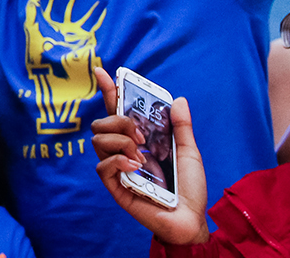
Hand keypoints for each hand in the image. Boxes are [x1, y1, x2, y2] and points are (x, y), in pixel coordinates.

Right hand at [91, 68, 209, 245]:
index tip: (103, 71)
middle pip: (102, 123)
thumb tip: (178, 99)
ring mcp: (117, 169)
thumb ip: (182, 127)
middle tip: (141, 135)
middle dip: (119, 121)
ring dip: (120, 142)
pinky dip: (117, 161)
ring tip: (141, 156)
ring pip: (98, 141)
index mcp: (138, 141)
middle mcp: (123, 152)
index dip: (110, 91)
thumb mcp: (189, 152)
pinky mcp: (115, 187)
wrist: (190, 220)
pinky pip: (102, 166)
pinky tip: (134, 166)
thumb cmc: (189, 189)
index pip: (118, 111)